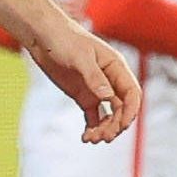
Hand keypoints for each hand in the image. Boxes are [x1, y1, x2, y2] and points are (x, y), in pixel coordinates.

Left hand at [31, 24, 134, 142]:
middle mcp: (110, 80)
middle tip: (102, 137)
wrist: (44, 36)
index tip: (122, 126)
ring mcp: (98, 89)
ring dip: (105, 129)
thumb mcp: (80, 57)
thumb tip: (108, 97)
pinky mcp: (84, 96)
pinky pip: (94, 117)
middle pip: (122, 109)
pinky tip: (85, 137)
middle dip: (116, 125)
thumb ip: (94, 77)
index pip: (132, 93)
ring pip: (110, 115)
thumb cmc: (64, 39)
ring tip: (91, 139)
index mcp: (116, 67)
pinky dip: (92, 128)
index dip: (131, 111)